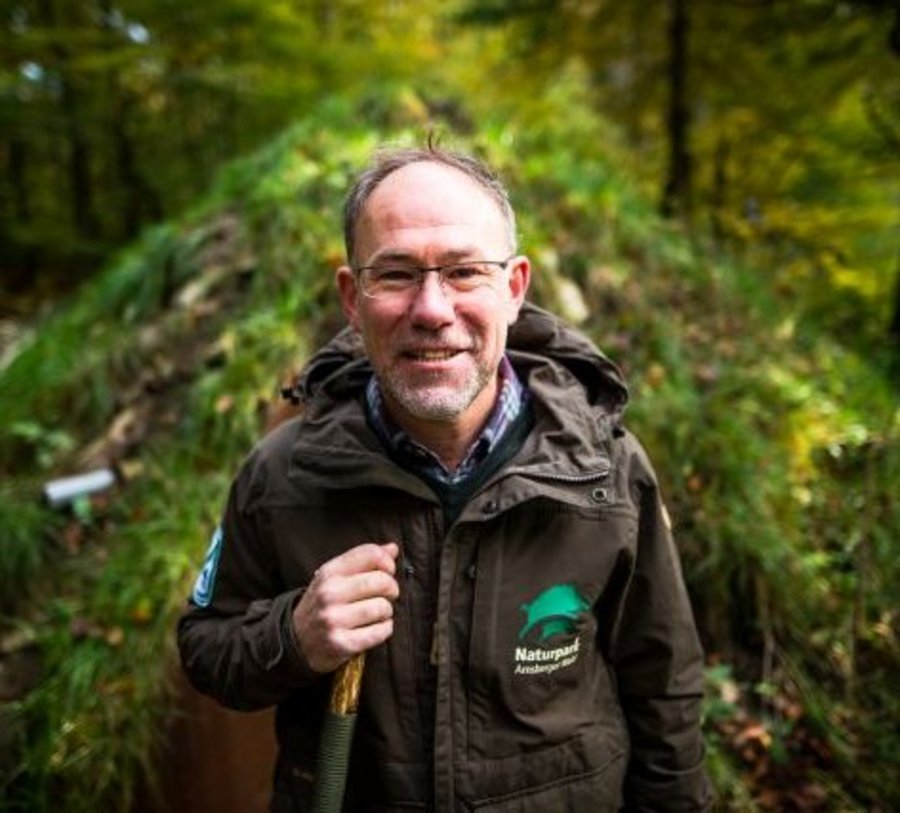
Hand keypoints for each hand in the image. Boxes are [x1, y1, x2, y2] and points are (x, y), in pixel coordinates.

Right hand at [292, 542, 399, 673]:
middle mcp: (329, 594)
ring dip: (387, 611)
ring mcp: (334, 619)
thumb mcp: (335, 578)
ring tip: (378, 613)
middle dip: (392, 588)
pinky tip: (376, 628)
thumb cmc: (323, 605)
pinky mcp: (342, 644)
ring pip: (382, 607)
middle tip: (388, 594)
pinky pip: (380, 631)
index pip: (370, 554)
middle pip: (381, 581)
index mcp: (329, 573)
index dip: (387, 561)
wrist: (296, 641)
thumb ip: (364, 561)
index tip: (388, 571)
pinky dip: (385, 629)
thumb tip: (393, 549)